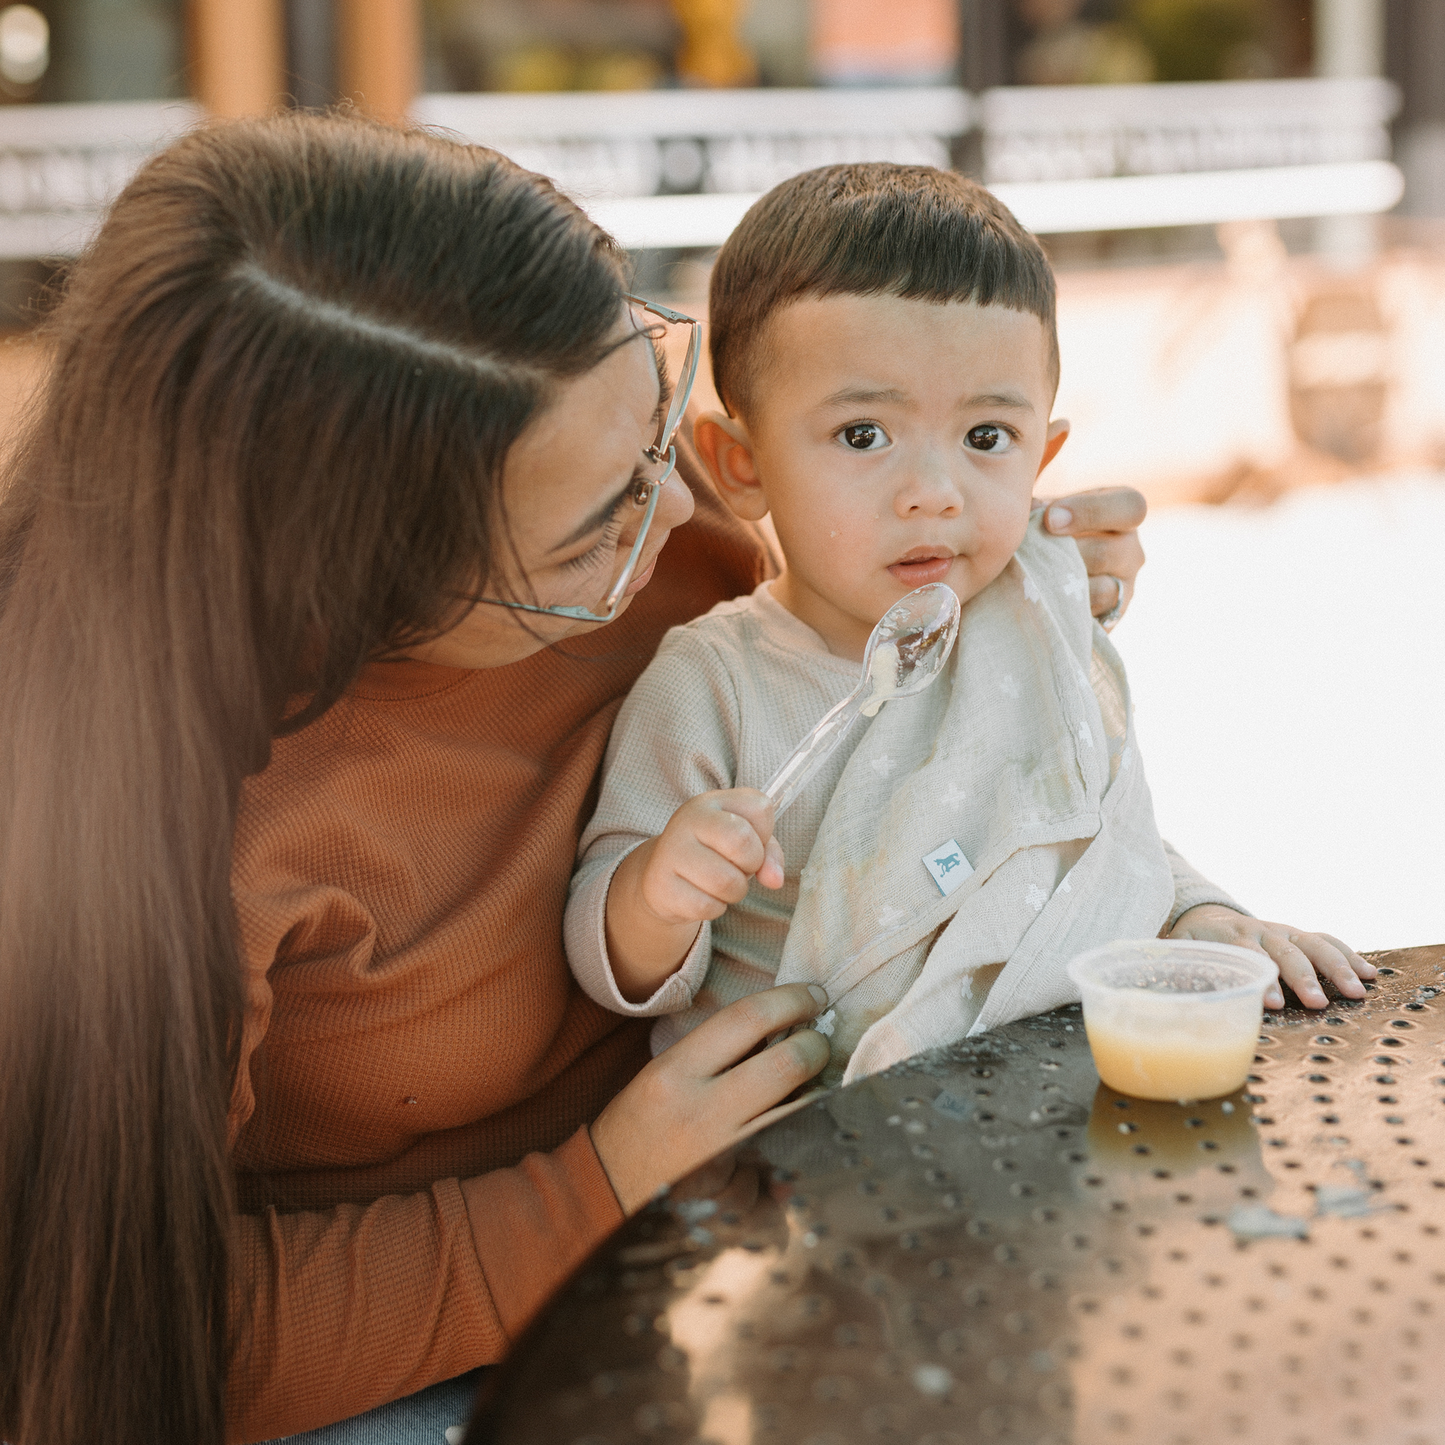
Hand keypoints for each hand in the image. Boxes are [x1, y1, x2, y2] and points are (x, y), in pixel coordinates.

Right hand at [589, 983, 830, 1213]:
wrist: (606, 1193)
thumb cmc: (636, 1125)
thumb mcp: (664, 1074)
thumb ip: (717, 1052)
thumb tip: (777, 1030)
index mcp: (676, 1072)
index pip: (746, 1018)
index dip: (792, 1000)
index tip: (814, 996)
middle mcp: (701, 1111)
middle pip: (786, 1064)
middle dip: (816, 1046)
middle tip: (819, 1041)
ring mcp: (724, 1156)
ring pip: (799, 1113)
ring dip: (819, 1092)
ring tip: (819, 1083)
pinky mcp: (738, 1193)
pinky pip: (786, 1163)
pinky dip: (801, 1143)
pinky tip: (805, 1134)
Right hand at [606, 789, 782, 999]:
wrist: (660, 879)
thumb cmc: (711, 855)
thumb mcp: (743, 843)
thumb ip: (768, 853)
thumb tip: (775, 880)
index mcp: (712, 802)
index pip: (760, 808)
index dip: (765, 834)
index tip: (748, 842)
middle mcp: (688, 820)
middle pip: (742, 841)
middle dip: (752, 864)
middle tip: (738, 867)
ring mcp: (671, 852)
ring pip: (727, 881)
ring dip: (735, 891)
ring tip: (722, 884)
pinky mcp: (662, 886)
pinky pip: (707, 905)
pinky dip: (715, 908)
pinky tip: (703, 896)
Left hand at [1038, 486, 1146, 624]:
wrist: (1037, 575)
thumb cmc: (1040, 531)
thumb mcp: (1042, 510)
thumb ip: (1038, 506)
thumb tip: (1029, 510)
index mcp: (1123, 515)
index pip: (1131, 507)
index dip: (1091, 511)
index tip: (1049, 518)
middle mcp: (1131, 552)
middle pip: (1110, 552)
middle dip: (1066, 553)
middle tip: (1033, 553)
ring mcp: (1123, 589)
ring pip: (1101, 591)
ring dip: (1061, 585)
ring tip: (1030, 578)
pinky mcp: (1106, 620)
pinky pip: (1088, 619)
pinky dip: (1060, 611)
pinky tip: (1036, 600)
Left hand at [1168, 904, 1375, 1010]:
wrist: (1205, 917)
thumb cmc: (1191, 945)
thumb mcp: (1174, 954)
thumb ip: (1169, 972)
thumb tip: (1151, 994)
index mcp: (1226, 936)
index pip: (1247, 954)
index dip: (1260, 977)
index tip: (1271, 1002)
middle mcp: (1257, 930)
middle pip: (1284, 950)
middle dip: (1302, 977)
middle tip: (1317, 1003)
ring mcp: (1280, 930)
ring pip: (1311, 943)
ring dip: (1335, 968)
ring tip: (1356, 993)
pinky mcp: (1296, 935)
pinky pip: (1326, 940)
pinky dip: (1348, 955)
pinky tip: (1369, 974)